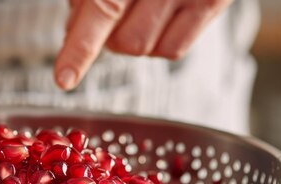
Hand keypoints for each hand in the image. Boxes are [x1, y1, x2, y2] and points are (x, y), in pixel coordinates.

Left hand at [55, 0, 232, 89]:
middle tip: (112, 10)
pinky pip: (172, 49)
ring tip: (138, 7)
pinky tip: (158, 14)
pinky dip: (157, 41)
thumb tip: (72, 33)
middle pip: (123, 42)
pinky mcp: (215, 3)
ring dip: (131, 38)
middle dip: (107, 36)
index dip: (80, 48)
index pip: (102, 10)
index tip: (65, 78)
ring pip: (145, 49)